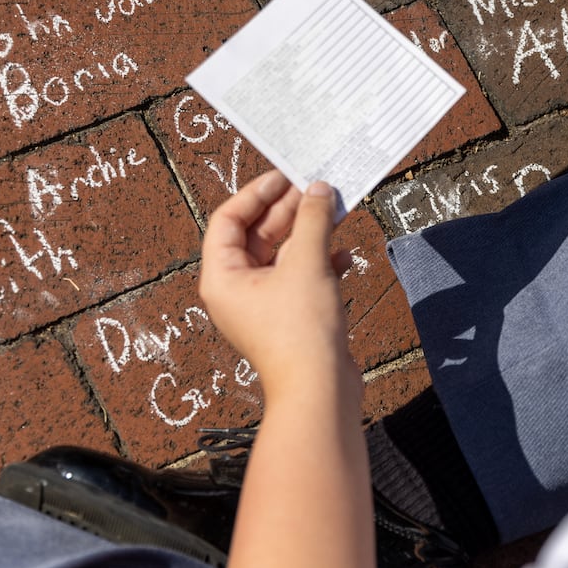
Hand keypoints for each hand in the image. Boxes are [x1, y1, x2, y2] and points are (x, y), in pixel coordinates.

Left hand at [198, 172, 354, 402]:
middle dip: (290, 210)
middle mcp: (237, 289)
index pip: (228, 219)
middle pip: (258, 234)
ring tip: (336, 212)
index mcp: (223, 276)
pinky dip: (320, 262)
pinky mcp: (290, 316)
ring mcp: (264, 304)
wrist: (320, 391)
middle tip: (317, 188)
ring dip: (310, 233)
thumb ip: (312, 219)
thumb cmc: (301, 330)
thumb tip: (318, 189)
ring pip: (283, 254)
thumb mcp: (307, 263)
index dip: (256, 193)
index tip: (285, 176)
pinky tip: (344, 254)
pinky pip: (300, 277)